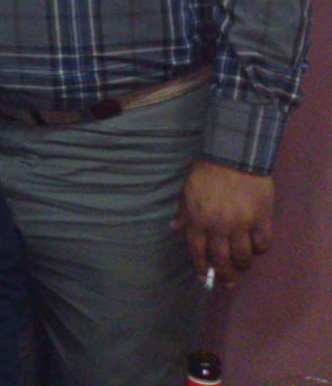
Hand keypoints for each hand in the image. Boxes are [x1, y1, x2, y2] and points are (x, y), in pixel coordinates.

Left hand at [172, 159, 273, 286]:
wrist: (234, 156)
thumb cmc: (206, 173)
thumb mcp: (187, 191)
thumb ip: (184, 212)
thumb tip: (174, 228)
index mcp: (198, 219)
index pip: (197, 251)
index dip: (200, 267)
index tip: (203, 277)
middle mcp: (219, 226)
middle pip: (222, 260)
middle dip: (224, 275)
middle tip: (227, 282)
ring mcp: (243, 225)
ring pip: (243, 256)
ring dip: (242, 264)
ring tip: (241, 265)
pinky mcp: (262, 220)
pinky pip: (263, 243)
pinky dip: (260, 249)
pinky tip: (256, 247)